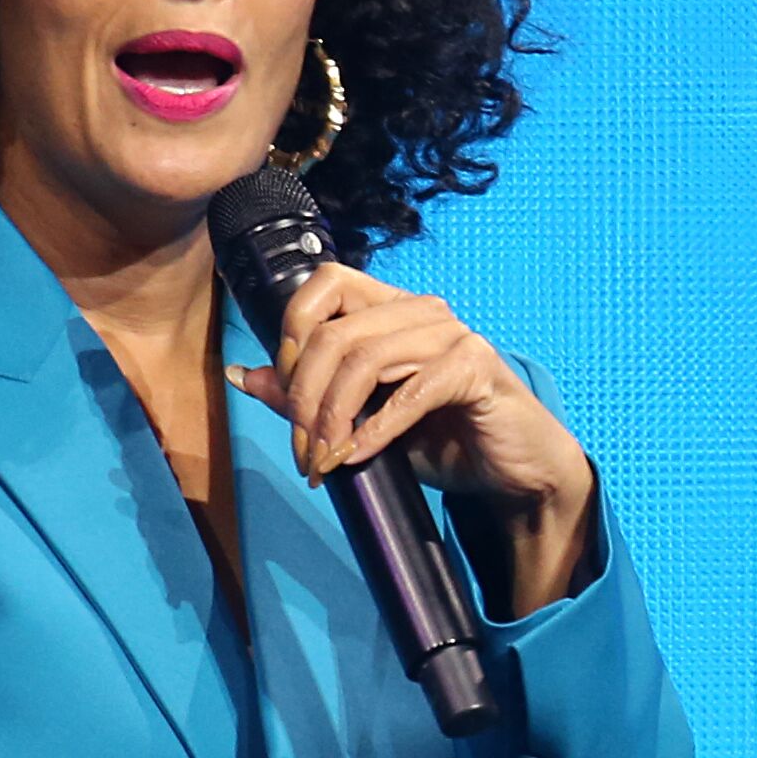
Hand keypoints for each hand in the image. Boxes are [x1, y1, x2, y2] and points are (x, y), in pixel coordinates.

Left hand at [227, 265, 597, 612]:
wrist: (513, 472)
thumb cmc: (441, 440)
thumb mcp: (362, 420)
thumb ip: (308, 396)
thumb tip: (243, 374)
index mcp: (389, 309)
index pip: (323, 285)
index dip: (292, 337)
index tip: (287, 401)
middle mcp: (419, 310)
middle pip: (334, 333)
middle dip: (304, 399)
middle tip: (304, 452)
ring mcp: (452, 334)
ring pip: (364, 359)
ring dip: (334, 418)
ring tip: (325, 460)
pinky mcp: (476, 367)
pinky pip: (410, 391)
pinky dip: (377, 429)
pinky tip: (359, 455)